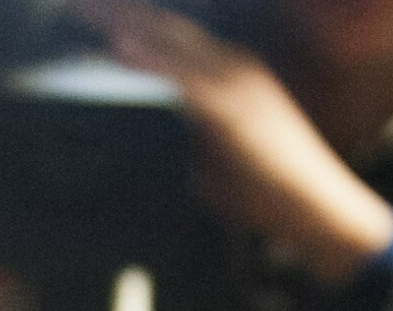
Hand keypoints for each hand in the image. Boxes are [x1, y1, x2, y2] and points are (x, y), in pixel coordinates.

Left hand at [80, 0, 392, 275]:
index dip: (132, 19)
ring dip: (126, 25)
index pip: (172, 36)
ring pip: (172, 43)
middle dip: (120, 12)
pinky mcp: (236, 110)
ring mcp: (237, 84)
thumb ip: (178, 141)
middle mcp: (234, 67)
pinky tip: (119, 50)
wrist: (319, 208)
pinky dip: (150, 62)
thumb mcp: (212, 157)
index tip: (88, 11)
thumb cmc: (267, 189)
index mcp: (229, 72)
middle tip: (74, 2)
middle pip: (166, 28)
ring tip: (82, 11)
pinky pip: (185, 78)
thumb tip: (135, 150)